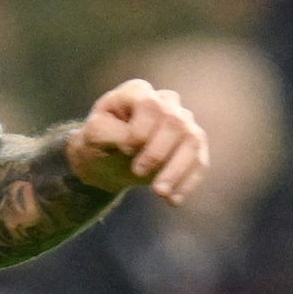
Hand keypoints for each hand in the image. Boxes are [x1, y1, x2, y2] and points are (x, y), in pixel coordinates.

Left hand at [65, 79, 209, 203]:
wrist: (106, 158)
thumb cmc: (98, 140)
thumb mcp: (92, 135)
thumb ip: (110, 133)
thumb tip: (133, 143)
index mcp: (138, 92)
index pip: (150, 105)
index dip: (141, 130)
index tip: (125, 150)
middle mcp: (166, 103)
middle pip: (175, 122)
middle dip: (158, 152)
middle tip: (138, 172)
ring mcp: (183, 123)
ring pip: (193, 141)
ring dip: (177, 170)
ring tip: (160, 194)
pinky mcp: (192, 147)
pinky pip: (200, 162)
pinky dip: (188, 183)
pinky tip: (173, 201)